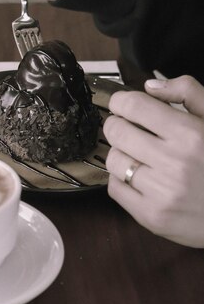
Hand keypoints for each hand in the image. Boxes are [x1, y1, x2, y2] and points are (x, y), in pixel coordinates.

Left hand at [103, 76, 203, 247]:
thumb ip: (188, 93)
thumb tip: (150, 86)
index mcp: (190, 134)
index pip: (133, 106)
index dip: (121, 101)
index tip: (122, 104)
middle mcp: (174, 163)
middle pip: (116, 131)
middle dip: (117, 125)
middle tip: (127, 128)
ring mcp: (162, 193)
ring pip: (113, 159)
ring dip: (121, 153)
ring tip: (138, 155)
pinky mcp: (152, 216)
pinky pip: (114, 188)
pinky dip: (122, 179)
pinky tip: (140, 177)